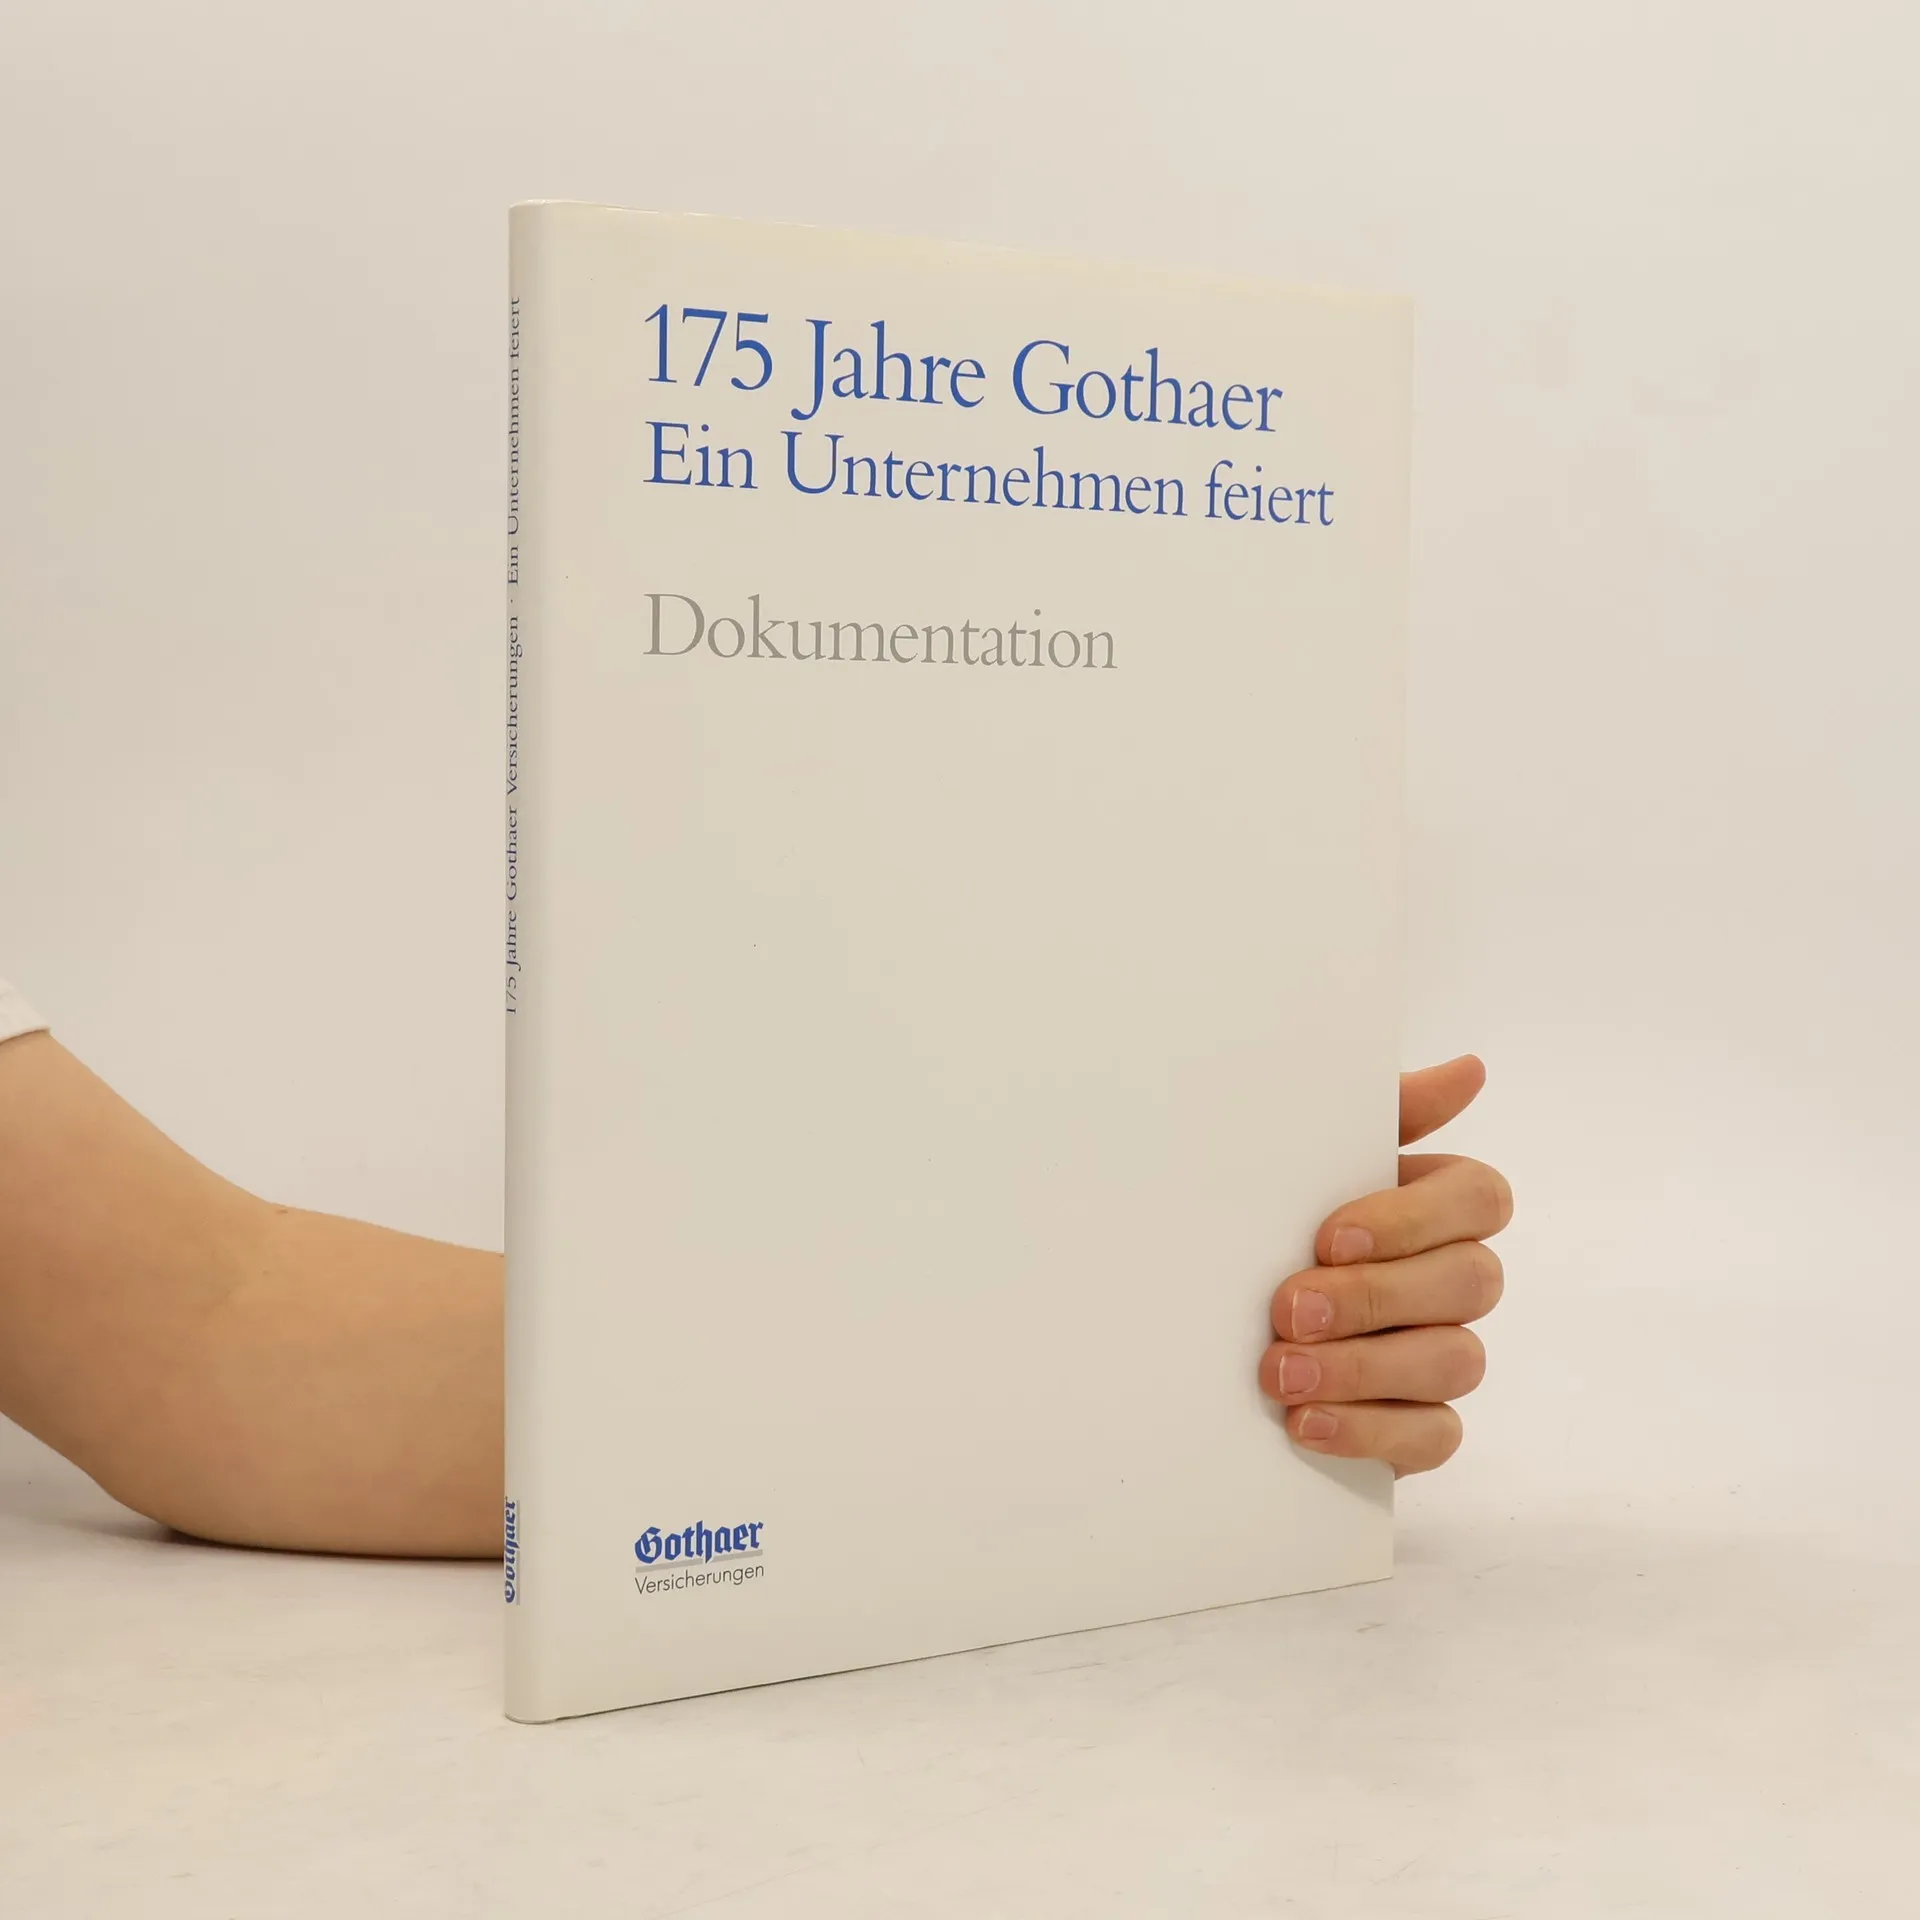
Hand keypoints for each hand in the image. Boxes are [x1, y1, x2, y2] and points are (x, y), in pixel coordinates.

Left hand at [1261, 1055, 1509, 1474]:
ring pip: (1456, 1362)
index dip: (1412, 1220)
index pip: (1480, 1198)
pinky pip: (1436, 1436)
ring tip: (1280, 1372)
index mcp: (1437, 1202)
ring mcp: (1443, 1352)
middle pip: (1471, 1283)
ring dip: (1363, 1369)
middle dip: (1375, 1299)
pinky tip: (1306, 1424)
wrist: (1208, 1313)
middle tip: (1287, 1309)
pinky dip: (1370, 1432)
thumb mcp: (1306, 1159)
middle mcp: (1454, 1276)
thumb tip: (1469, 1069)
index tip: (1328, 1237)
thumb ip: (1382, 1114)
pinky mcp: (1421, 1422)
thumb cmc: (1276, 1216)